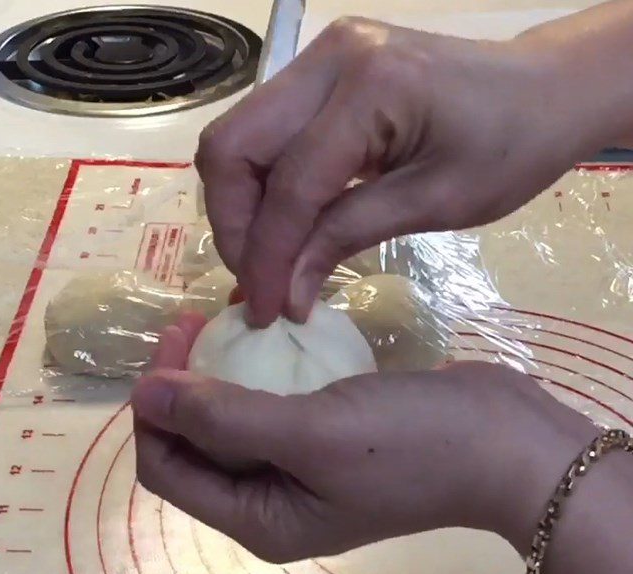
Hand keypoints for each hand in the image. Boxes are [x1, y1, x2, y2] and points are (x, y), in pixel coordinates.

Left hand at [132, 315, 597, 561]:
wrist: (505, 443)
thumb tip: (140, 397)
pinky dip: (257, 376)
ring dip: (218, 377)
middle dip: (182, 389)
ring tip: (224, 321)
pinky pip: (270, 410)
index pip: (167, 470)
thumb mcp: (308, 432)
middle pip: (194, 448)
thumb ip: (221, 417)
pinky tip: (265, 335)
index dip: (155, 410)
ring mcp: (298, 474)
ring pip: (230, 425)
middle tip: (195, 322)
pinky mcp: (325, 442)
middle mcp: (268, 505)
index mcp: (256, 520)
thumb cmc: (407, 444)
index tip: (173, 342)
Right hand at [195, 17, 597, 326]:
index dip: (269, 257)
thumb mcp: (435, 203)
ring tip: (268, 262)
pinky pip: (264, 135)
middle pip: (232, 147)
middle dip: (234, 227)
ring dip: (240, 209)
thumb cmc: (511, 148)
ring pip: (236, 139)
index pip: (289, 185)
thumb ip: (347, 238)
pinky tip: (282, 228)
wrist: (544, 90)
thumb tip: (284, 294)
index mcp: (370, 87)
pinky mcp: (319, 74)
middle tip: (258, 283)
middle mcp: (328, 59)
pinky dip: (261, 188)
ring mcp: (319, 59)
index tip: (265, 311)